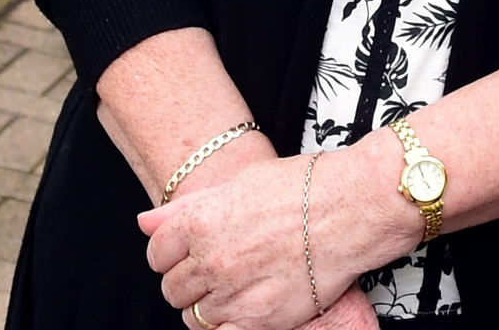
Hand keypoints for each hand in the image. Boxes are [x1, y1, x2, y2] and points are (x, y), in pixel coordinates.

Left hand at [143, 137, 419, 329]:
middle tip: (216, 271)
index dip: (172, 255)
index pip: (157, 254)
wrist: (353, 207)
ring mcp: (234, 292)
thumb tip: (145, 222)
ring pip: (195, 317)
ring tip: (236, 289)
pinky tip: (245, 309)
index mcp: (199, 222)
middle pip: (174, 289)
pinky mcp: (261, 318)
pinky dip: (227, 327)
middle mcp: (210, 259)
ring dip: (209, 306)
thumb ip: (189, 207)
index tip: (188, 254)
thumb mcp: (241, 183)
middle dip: (189, 282)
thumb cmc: (305, 187)